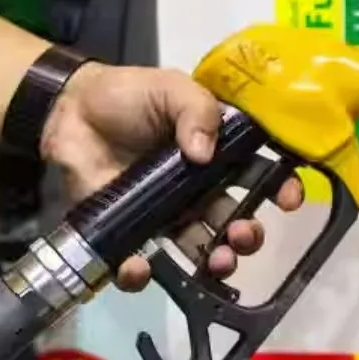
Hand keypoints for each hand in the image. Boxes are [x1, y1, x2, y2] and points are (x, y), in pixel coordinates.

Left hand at [39, 62, 303, 291]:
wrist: (69, 111)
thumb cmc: (128, 95)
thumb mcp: (170, 88)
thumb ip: (195, 109)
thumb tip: (203, 152)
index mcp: (218, 151)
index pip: (260, 173)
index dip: (280, 189)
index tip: (288, 200)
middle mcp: (199, 187)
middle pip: (234, 219)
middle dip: (246, 235)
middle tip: (241, 236)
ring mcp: (166, 211)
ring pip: (199, 246)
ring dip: (214, 261)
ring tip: (216, 260)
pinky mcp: (128, 229)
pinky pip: (140, 260)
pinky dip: (141, 272)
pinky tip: (141, 266)